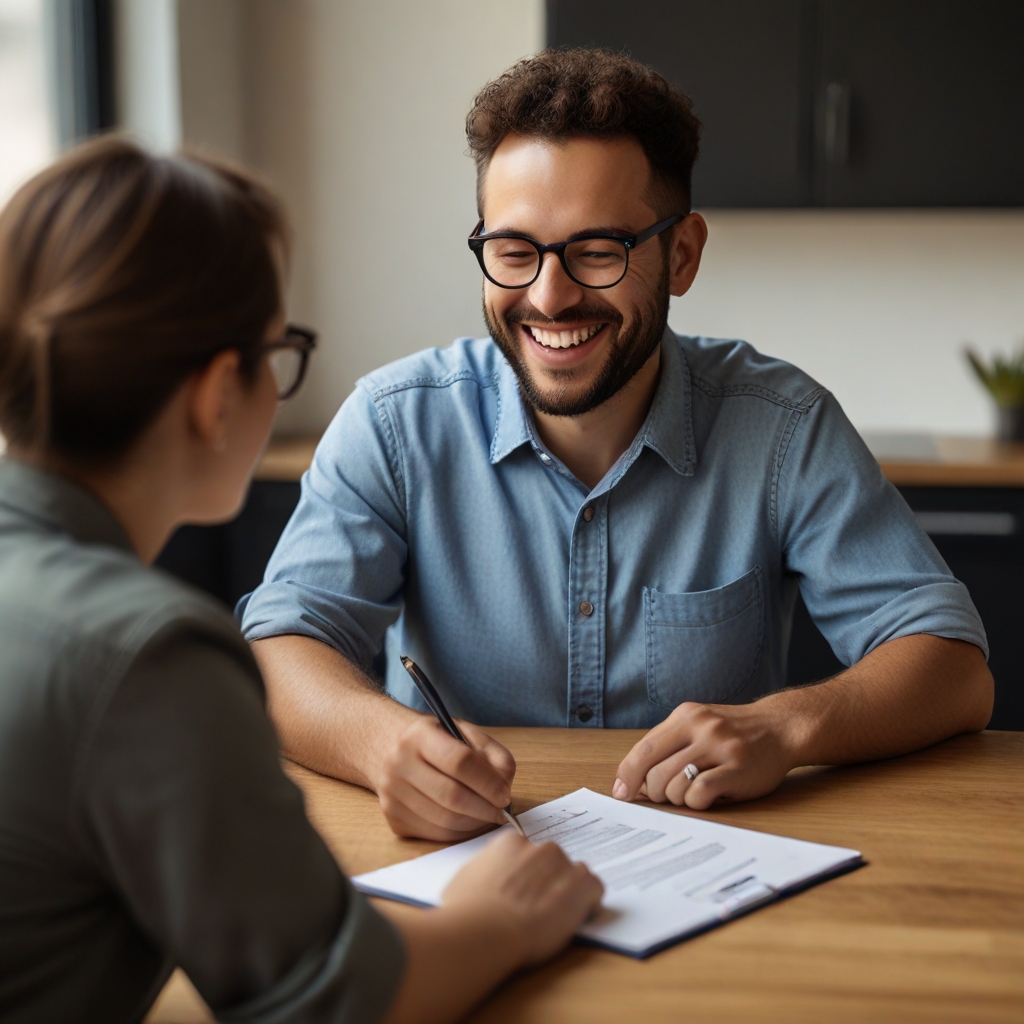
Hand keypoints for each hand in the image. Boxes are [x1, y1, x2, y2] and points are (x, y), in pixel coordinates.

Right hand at [372, 712, 516, 839]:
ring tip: (488, 816)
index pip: (459, 761)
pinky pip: (433, 833)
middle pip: (451, 796)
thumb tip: (505, 785)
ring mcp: (391, 793)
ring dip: (474, 823)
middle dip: (485, 809)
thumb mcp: (462, 732)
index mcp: (418, 736)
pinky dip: (458, 833)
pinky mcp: (392, 817)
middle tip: (502, 811)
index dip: (487, 782)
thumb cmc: (432, 739)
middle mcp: (399, 764)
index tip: (505, 793)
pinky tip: (469, 822)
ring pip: (444, 820)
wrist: (385, 747)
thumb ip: (491, 752)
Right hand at [443, 831, 603, 966]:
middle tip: (536, 908)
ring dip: (568, 892)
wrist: (486, 930)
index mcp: (510, 842)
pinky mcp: (583, 885)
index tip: (522, 894)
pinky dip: (589, 903)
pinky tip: (574, 919)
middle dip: (548, 882)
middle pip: (552, 862)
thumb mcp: (462, 881)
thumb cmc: (466, 911)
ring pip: (575, 875)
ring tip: (554, 917)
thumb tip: (483, 879)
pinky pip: (595, 889)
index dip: (527, 877)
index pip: (526, 854)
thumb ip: (481, 872)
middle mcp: (540, 847)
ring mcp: (563, 864)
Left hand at [612, 701, 797, 809]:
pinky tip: (708, 798)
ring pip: (675, 786)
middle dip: (655, 792)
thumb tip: (633, 781)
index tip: (621, 793)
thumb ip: (668, 746)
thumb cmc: (733, 734)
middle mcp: (701, 728)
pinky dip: (696, 803)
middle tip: (670, 794)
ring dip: (678, 799)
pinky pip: (700, 794)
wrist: (781, 728)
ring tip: (694, 793)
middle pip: (655, 772)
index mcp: (685, 716)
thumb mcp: (698, 726)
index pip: (643, 749)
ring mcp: (720, 747)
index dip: (627, 775)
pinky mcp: (738, 769)